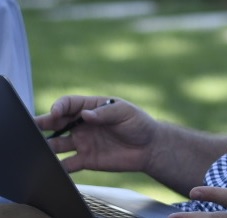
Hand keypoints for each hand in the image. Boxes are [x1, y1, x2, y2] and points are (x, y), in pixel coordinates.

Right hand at [35, 96, 157, 173]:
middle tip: (32, 127)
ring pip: (57, 144)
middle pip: (57, 122)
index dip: (59, 106)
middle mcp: (83, 124)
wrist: (149, 148)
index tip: (56, 112)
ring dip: (46, 146)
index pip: (69, 104)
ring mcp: (82, 142)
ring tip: (39, 149)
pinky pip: (67, 164)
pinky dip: (58, 166)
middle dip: (43, 123)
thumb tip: (85, 114)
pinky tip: (52, 167)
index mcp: (92, 108)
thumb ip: (106, 113)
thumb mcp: (126, 113)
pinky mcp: (85, 159)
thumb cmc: (139, 124)